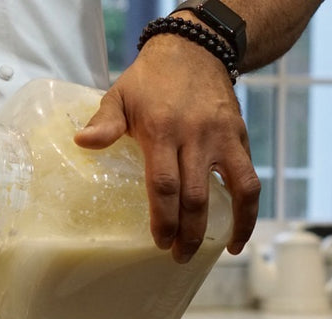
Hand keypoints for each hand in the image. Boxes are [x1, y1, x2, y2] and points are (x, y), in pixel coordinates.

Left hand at [74, 35, 260, 263]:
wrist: (197, 49)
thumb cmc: (150, 80)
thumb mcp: (120, 95)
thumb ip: (104, 123)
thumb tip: (81, 142)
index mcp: (161, 130)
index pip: (163, 184)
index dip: (163, 218)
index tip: (160, 242)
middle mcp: (196, 136)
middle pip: (196, 195)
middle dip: (190, 232)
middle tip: (179, 257)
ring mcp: (223, 138)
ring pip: (237, 188)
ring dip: (233, 224)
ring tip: (224, 250)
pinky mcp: (241, 137)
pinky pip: (249, 177)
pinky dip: (249, 207)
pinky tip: (238, 230)